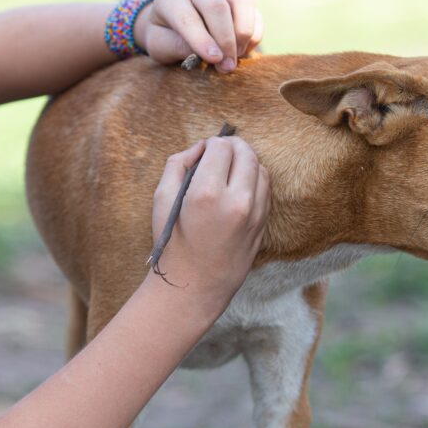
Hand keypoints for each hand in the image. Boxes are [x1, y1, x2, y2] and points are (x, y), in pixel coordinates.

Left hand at [133, 0, 263, 72]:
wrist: (172, 26)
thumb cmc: (164, 38)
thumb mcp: (160, 46)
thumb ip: (177, 47)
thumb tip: (210, 53)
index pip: (187, 16)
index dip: (201, 39)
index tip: (214, 59)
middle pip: (217, 6)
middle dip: (225, 40)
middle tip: (226, 67)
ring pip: (242, 1)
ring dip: (243, 34)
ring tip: (234, 59)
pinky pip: (254, 13)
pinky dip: (253, 36)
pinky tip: (241, 53)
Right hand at [150, 137, 270, 316]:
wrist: (194, 285)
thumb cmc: (173, 242)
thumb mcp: (161, 199)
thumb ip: (178, 163)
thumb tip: (200, 146)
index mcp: (207, 193)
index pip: (222, 147)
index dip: (212, 142)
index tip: (205, 148)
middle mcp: (237, 201)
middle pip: (246, 152)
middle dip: (232, 146)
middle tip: (219, 151)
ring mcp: (255, 214)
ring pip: (260, 168)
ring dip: (246, 161)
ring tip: (229, 167)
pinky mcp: (263, 224)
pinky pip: (266, 189)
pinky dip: (254, 179)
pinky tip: (238, 185)